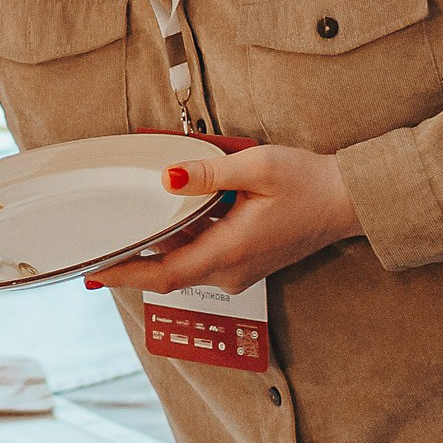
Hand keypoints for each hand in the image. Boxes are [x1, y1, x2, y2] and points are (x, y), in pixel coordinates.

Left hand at [86, 145, 361, 293]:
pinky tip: (169, 220)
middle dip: (132, 261)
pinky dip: (181, 242)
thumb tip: (168, 178)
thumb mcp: (256, 167)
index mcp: (230, 252)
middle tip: (98, 245)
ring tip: (126, 228)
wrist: (348, 201)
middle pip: (168, 272)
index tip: (95, 271)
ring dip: (158, 248)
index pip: (164, 274)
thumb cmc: (309, 183)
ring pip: (184, 264)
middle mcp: (231, 271)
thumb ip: (208, 174)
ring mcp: (239, 271)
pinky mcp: (245, 263)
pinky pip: (202, 258)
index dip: (125, 275)